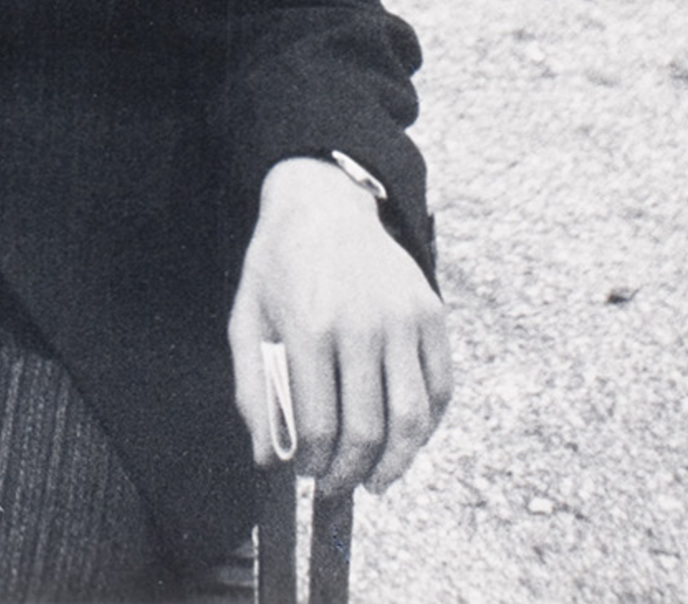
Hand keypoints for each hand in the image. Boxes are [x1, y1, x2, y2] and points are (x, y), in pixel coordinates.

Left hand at [228, 157, 451, 498]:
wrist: (324, 203)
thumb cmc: (280, 266)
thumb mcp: (247, 319)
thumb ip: (252, 391)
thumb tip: (267, 458)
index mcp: (310, 327)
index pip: (318, 427)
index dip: (310, 463)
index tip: (304, 471)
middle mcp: (362, 324)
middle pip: (366, 431)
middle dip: (350, 474)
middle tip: (336, 485)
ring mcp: (402, 317)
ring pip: (411, 419)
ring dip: (395, 464)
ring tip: (377, 480)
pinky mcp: (430, 311)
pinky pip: (440, 387)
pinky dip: (428, 425)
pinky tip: (406, 439)